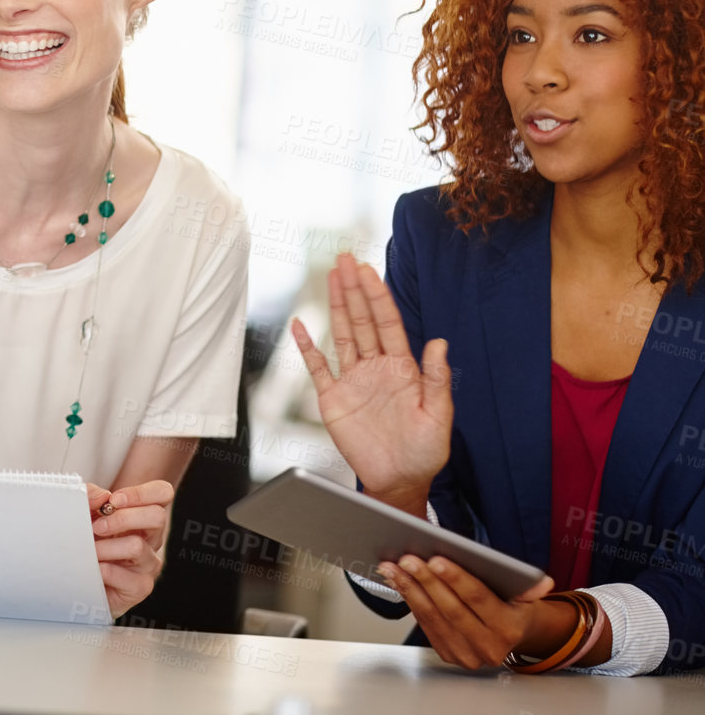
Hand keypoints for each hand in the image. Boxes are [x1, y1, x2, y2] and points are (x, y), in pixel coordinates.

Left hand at [88, 481, 172, 617]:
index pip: (162, 493)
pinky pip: (129, 578)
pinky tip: (95, 570)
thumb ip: (90, 497)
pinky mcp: (141, 586)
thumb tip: (101, 496)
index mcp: (142, 515)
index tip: (114, 500)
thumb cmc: (87, 542)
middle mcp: (151, 538)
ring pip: (138, 546)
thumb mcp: (84, 513)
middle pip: (157, 516)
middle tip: (97, 527)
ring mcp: (149, 563)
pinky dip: (106, 572)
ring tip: (90, 551)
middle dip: (122, 518)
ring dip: (107, 547)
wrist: (79, 578)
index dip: (141, 493)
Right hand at [291, 253, 450, 514]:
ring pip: (341, 334)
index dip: (377, 297)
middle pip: (361, 320)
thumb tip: (439, 343)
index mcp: (402, 369)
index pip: (387, 323)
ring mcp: (352, 381)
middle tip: (345, 259)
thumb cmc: (424, 452)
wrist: (398, 481)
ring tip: (330, 276)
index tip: (368, 271)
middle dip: (354, 289)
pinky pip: (317, 367)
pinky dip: (307, 346)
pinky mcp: (333, 399)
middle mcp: (376, 368)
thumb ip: (437, 379)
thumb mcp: (439, 417)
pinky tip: (301, 325)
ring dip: (336, 305)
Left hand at [377, 556, 560, 669]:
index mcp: (509, 629)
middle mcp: (489, 648)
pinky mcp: (449, 655)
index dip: (456, 579)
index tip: (435, 559)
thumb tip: (543, 582)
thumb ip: (527, 587)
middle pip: (451, 609)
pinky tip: (398, 582)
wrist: (512, 635)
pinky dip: (410, 600)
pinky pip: (425, 625)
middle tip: (407, 559)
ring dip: (410, 589)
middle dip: (426, 581)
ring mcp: (467, 656)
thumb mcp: (524, 596)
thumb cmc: (512, 607)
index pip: (478, 599)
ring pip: (433, 618)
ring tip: (393, 567)